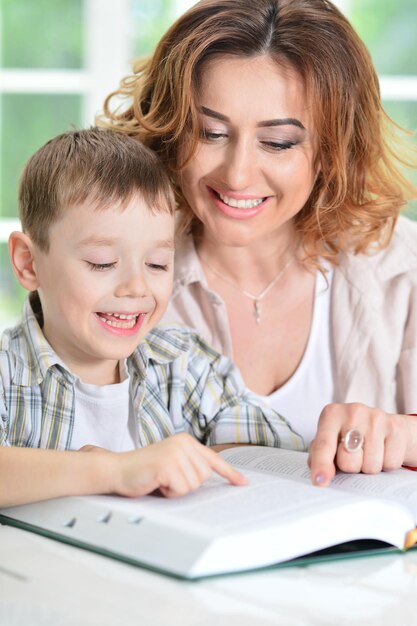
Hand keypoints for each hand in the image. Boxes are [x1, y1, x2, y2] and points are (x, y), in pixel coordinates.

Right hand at [107, 433, 246, 497]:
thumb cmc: (144, 472)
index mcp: (186, 441)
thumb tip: (209, 479)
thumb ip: (189, 467)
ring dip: (176, 490)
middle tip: (166, 479)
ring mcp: (176, 453)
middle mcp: (183, 443)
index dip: (229, 473)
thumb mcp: (171, 464)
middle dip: (186, 485)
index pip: (213, 459)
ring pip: (193, 485)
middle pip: (204, 477)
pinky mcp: (167, 465)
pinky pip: (181, 490)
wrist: (117, 470)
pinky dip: (169, 493)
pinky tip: (156, 483)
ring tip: (160, 480)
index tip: (243, 483)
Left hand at [308, 403, 416, 486]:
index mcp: (332, 414)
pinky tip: (383, 451)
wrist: (386, 425)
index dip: (321, 465)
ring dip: (369, 467)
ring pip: (371, 466)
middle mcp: (353, 412)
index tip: (320, 481)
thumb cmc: (351, 436)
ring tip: (368, 453)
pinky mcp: (395, 427)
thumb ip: (319, 455)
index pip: (324, 445)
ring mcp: (375, 418)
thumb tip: (319, 477)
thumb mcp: (331, 439)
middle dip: (351, 467)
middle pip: (348, 462)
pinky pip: (390, 464)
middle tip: (354, 456)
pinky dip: (386, 464)